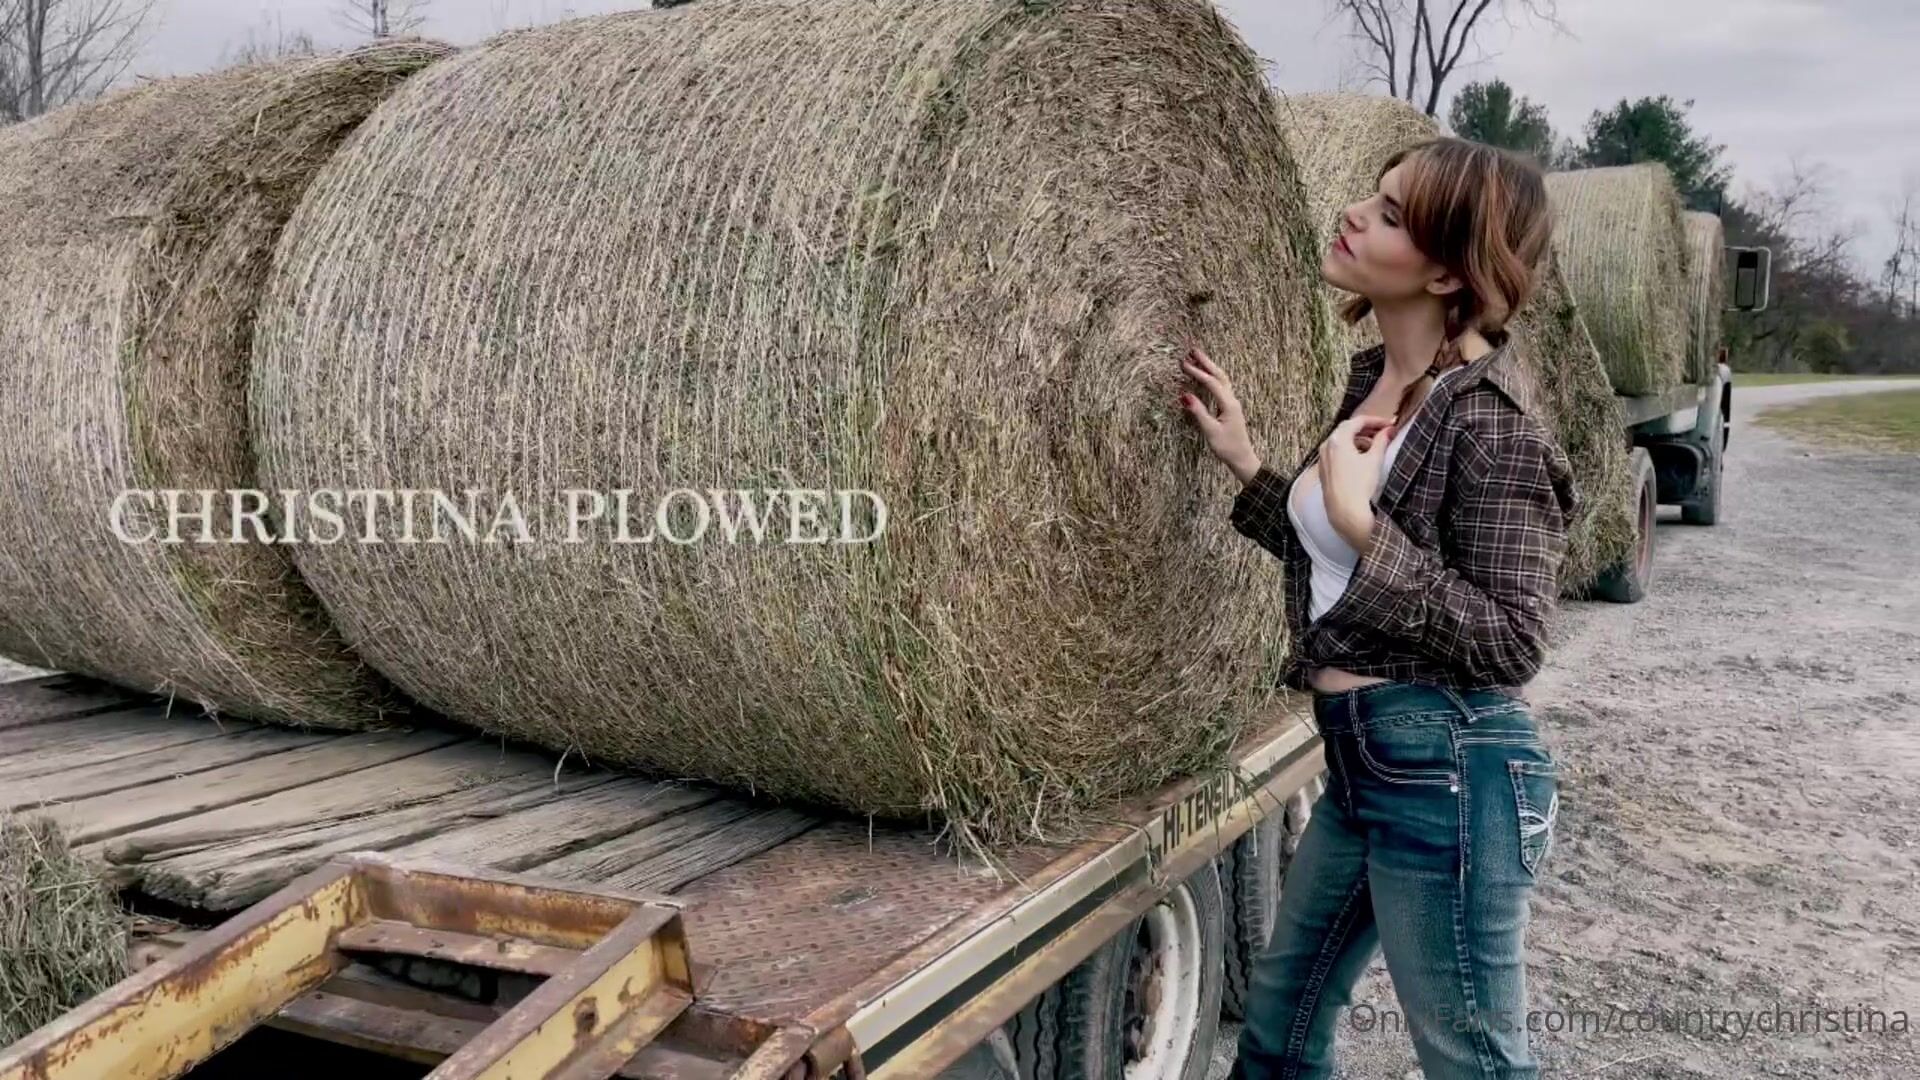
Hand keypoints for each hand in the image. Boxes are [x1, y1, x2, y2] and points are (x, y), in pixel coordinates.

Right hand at [1177, 346, 1260, 484]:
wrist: (1242, 458)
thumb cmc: (1227, 447)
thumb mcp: (1210, 431)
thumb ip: (1198, 412)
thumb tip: (1185, 395)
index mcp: (1228, 404)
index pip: (1211, 383)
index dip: (1197, 372)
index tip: (1183, 364)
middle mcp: (1232, 400)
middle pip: (1219, 375)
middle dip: (1206, 362)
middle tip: (1192, 350)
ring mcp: (1232, 403)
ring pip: (1222, 379)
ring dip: (1210, 367)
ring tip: (1197, 358)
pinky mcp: (1230, 407)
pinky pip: (1221, 386)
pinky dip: (1212, 377)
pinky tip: (1206, 375)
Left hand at [1317, 413, 1396, 549]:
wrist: (1345, 511)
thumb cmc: (1359, 486)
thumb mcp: (1374, 460)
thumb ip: (1382, 441)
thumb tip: (1389, 430)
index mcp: (1338, 440)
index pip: (1358, 421)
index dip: (1376, 420)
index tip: (1389, 424)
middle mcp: (1326, 446)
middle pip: (1347, 429)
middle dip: (1367, 428)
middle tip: (1383, 431)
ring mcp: (1323, 458)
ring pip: (1341, 441)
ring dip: (1358, 439)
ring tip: (1375, 445)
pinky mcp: (1324, 470)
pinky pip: (1337, 453)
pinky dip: (1350, 450)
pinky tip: (1362, 458)